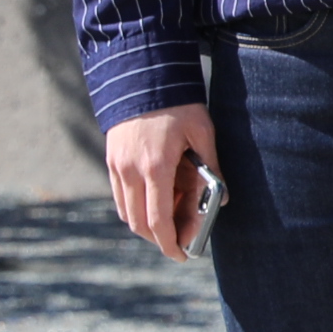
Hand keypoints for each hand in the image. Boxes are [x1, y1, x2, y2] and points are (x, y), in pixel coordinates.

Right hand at [105, 104, 221, 259]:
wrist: (143, 75)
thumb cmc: (178, 104)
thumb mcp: (203, 133)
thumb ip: (211, 168)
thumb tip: (221, 200)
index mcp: (155, 167)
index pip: (157, 220)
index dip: (169, 243)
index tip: (181, 255)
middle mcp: (130, 171)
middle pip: (138, 223)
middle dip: (158, 239)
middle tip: (177, 244)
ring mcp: (117, 165)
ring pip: (126, 212)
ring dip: (145, 225)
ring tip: (169, 225)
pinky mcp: (111, 159)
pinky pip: (118, 195)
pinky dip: (134, 208)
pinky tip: (153, 204)